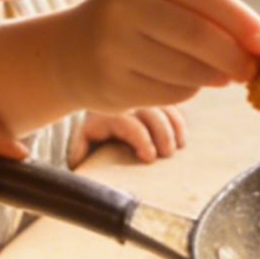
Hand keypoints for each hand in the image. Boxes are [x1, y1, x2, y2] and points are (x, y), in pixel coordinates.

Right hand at [60, 0, 259, 109]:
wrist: (67, 52)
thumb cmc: (132, 23)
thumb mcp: (157, 1)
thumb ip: (203, 13)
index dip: (241, 19)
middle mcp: (124, 9)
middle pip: (197, 35)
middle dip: (234, 56)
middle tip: (252, 70)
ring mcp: (114, 49)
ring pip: (187, 70)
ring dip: (214, 77)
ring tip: (221, 76)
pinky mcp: (112, 86)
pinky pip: (170, 94)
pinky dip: (189, 92)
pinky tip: (186, 83)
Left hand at [67, 102, 188, 166]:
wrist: (94, 102)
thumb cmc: (92, 128)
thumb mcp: (82, 137)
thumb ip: (80, 148)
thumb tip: (77, 160)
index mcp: (109, 113)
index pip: (130, 125)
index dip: (142, 141)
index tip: (150, 158)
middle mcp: (129, 102)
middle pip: (153, 114)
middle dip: (163, 135)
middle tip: (167, 154)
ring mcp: (145, 98)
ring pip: (166, 108)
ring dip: (175, 128)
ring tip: (178, 147)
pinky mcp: (157, 98)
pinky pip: (173, 105)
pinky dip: (179, 121)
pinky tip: (182, 138)